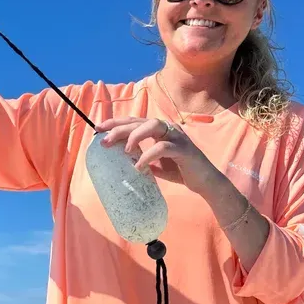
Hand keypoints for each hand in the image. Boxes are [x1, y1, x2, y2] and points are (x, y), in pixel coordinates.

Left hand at [96, 116, 220, 195]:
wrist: (205, 182)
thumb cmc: (181, 171)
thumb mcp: (157, 164)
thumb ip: (143, 158)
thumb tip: (123, 162)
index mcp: (160, 130)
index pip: (134, 121)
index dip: (116, 122)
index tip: (98, 128)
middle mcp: (168, 128)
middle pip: (139, 121)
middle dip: (120, 128)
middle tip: (104, 141)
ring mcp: (177, 137)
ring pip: (153, 126)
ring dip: (135, 136)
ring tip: (125, 150)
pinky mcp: (184, 149)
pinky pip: (163, 147)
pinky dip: (148, 156)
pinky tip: (139, 166)